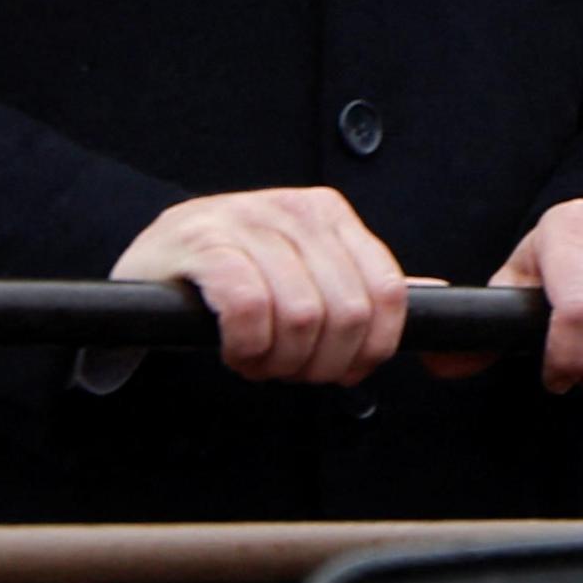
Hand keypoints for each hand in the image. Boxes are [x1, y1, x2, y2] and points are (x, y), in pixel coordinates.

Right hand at [111, 188, 409, 383]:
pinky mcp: (202, 245)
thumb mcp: (303, 269)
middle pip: (347, 314)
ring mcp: (246, 222)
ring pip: (302, 317)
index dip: (371, 350)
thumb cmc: (235, 273)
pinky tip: (236, 351)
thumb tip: (433, 295)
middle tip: (289, 370)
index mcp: (329, 214)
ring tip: (258, 360)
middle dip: (321, 363)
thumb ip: (362, 283)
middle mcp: (293, 210)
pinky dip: (248, 347)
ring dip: (280, 361)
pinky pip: (249, 310)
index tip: (344, 372)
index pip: (386, 293)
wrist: (149, 260)